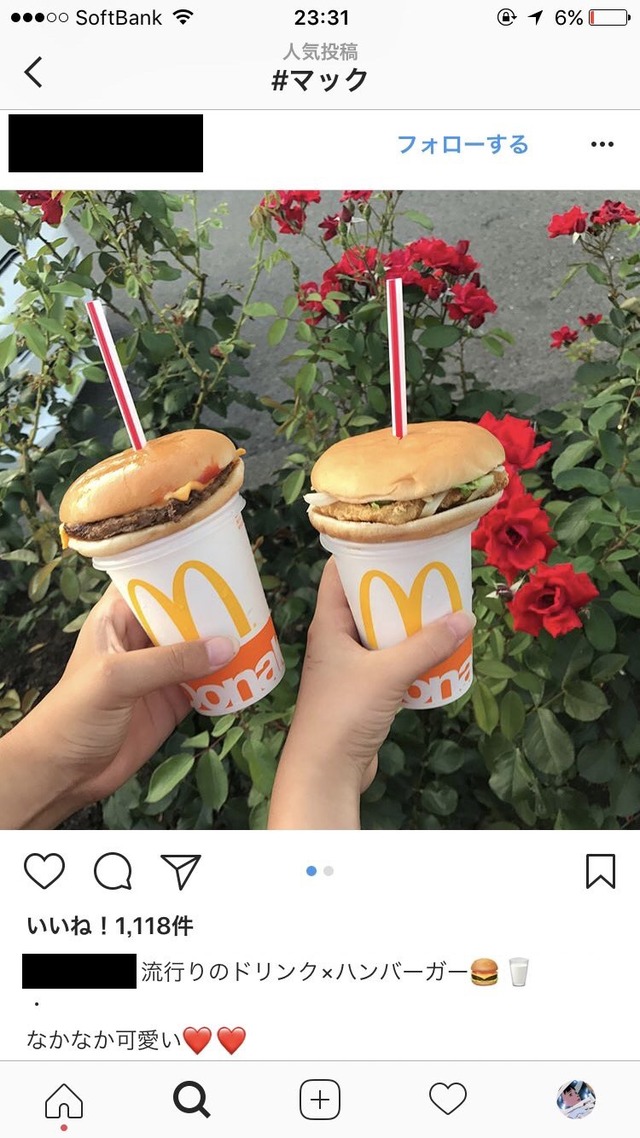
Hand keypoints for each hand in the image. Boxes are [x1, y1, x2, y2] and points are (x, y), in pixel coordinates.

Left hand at [0, 585, 237, 827]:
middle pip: (182, 614)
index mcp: (116, 619)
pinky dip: (226, 678)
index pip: (150, 582)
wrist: (64, 774)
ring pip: (198, 648)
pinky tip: (250, 670)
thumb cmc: (74, 715)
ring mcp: (158, 672)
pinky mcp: (172, 702)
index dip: (178, 570)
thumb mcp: (117, 678)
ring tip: (257, 630)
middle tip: (247, 598)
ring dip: (223, 643)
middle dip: (212, 607)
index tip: (215, 562)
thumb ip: (170, 661)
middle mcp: (139, 640)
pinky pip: (207, 684)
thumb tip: (226, 647)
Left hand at [268, 557, 475, 828]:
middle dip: (396, 589)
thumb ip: (427, 646)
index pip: (337, 573)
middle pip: (365, 601)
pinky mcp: (363, 691)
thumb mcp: (389, 673)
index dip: (362, 552)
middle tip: (430, 574)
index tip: (396, 540)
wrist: (326, 770)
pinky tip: (436, 651)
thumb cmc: (343, 714)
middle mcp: (335, 640)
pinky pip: (389, 662)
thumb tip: (465, 618)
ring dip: (407, 624)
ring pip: (380, 633)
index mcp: (328, 624)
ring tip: (441, 608)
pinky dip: (410, 654)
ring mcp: (348, 667)